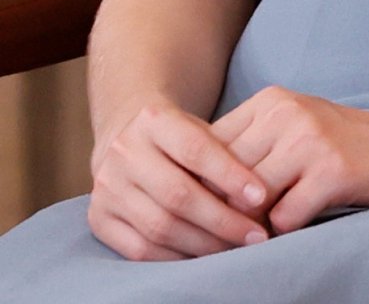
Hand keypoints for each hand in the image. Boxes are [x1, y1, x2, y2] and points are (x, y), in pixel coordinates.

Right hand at [88, 94, 271, 260]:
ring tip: (234, 248)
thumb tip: (259, 198)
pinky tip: (202, 258)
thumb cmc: (179, 140)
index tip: (261, 197)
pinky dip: (175, 258)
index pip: (196, 149)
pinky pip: (139, 249)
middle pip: (178, 194)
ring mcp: (106, 186)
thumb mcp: (200, 130)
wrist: (128, 143)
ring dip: (203, 244)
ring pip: (160, 226)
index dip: (230, 176)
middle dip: (222, 219)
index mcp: (153, 119)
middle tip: (255, 235)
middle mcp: (124, 150)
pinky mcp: (98, 218)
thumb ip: (225, 154)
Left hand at [208, 86, 368, 233]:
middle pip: (224, 174)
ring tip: (253, 242)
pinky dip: (285, 232)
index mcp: (271, 100)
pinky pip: (285, 217)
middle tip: (217, 241)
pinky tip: (296, 230)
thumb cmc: (346, 148)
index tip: (198, 217)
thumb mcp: (294, 133)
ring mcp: (310, 138)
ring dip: (249, 227)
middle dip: (220, 212)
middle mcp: (286, 111)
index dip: (201, 187)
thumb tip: (191, 189)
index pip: (209, 147)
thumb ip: (249, 148)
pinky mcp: (333, 169)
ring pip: (250, 197)